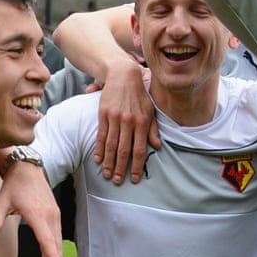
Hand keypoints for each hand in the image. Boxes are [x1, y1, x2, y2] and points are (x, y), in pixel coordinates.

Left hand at [0, 165, 65, 256]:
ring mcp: (54, 214)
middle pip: (54, 244)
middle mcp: (49, 215)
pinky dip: (57, 247)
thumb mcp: (1, 202)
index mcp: (36, 214)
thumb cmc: (13, 186)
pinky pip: (58, 234)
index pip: (46, 240)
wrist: (26, 168)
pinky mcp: (55, 213)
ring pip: (58, 240)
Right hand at [95, 58, 159, 184]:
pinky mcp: (104, 114)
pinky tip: (98, 159)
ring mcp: (116, 118)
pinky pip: (102, 135)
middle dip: (121, 168)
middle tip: (117, 182)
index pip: (140, 150)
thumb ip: (153, 129)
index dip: (136, 166)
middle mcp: (129, 122)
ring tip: (107, 175)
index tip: (133, 179)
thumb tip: (157, 146)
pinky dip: (100, 149)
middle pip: (125, 151)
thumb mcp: (151, 110)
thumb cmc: (139, 94)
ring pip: (112, 146)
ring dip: (109, 162)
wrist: (123, 75)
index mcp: (143, 122)